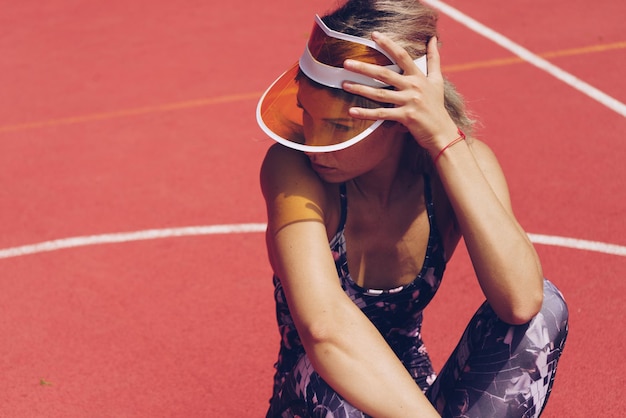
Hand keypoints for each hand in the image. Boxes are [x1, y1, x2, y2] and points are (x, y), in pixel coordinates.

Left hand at [342, 33, 458, 154]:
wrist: (442, 132)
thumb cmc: (437, 106)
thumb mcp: (437, 81)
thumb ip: (434, 59)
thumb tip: (433, 39)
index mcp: (418, 77)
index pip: (402, 56)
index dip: (388, 44)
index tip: (374, 36)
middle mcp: (413, 87)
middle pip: (385, 74)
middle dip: (364, 68)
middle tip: (346, 63)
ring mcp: (409, 102)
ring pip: (380, 94)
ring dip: (360, 89)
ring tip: (345, 84)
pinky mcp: (405, 117)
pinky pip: (382, 114)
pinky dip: (366, 113)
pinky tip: (352, 111)